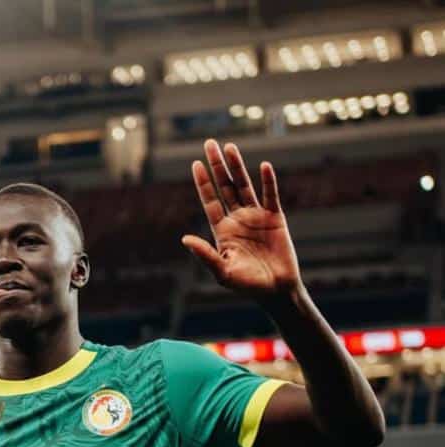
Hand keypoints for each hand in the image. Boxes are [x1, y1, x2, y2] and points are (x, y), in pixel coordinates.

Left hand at [182, 139, 301, 302]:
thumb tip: (184, 240)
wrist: (276, 290)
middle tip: (209, 144)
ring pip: (244, 186)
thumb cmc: (246, 285)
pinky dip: (267, 181)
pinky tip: (262, 166)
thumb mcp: (222, 271)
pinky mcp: (275, 218)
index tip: (196, 164)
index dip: (203, 183)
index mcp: (222, 230)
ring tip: (229, 147)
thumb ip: (205, 255)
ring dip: (237, 167)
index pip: (210, 201)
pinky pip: (270, 196)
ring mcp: (256, 217)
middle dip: (217, 166)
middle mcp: (237, 219)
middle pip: (225, 187)